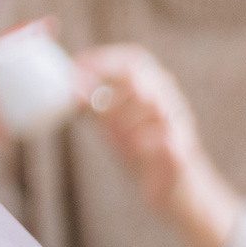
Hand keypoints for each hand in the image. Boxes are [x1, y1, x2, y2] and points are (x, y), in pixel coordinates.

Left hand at [75, 43, 241, 246]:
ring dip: (122, 119)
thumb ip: (89, 102)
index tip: (74, 67)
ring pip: (152, 105)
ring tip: (113, 136)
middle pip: (138, 80)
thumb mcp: (108, 121)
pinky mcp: (183, 150)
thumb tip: (62, 85)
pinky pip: (164, 137)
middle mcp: (170, 99)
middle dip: (107, 93)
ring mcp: (180, 124)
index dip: (103, 60)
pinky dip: (142, 141)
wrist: (171, 188)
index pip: (132, 58)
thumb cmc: (136, 146)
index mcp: (153, 85)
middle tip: (89, 109)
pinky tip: (134, 149)